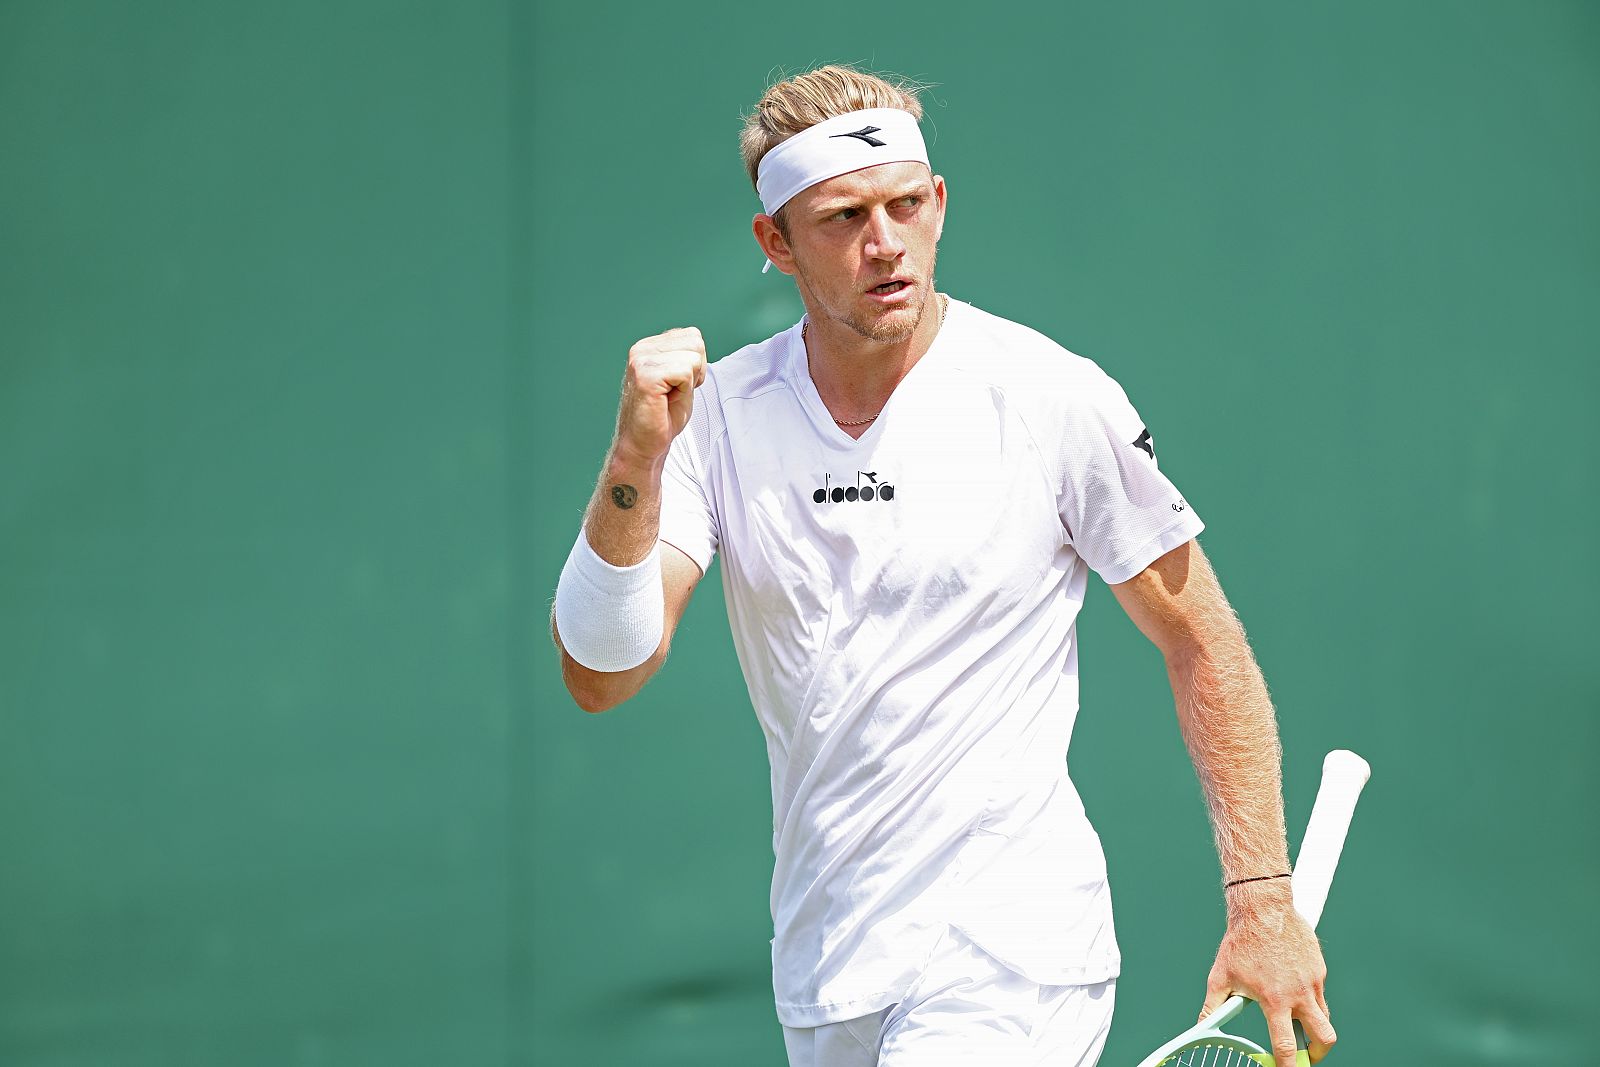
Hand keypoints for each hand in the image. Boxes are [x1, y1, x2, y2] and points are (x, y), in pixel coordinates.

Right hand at [615, 326, 706, 466]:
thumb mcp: (680, 378)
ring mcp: (641, 360)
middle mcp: (642, 348)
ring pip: (693, 357)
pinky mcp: (645, 376)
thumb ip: (686, 355)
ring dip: (689, 382)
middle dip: (695, 371)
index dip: (695, 365)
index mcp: (649, 346)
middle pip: (696, 343)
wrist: (643, 445)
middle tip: (675, 392)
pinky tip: (666, 401)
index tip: (677, 385)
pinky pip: (685, 372)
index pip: (693, 336)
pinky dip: (684, 390)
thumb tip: (697, 338)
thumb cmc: (663, 416)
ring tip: (670, 396)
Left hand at [1200, 884, 1336, 1065]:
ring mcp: (1313, 981)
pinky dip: (1310, 999)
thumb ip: (1214, 1005)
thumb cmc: (1241, 942)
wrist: (1264, 909)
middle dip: (1317, 1054)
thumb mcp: (1221, 976)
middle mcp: (1299, 994)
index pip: (1287, 1045)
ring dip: (1315, 1026)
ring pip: (1324, 1016)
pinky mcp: (1319, 969)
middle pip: (1324, 1038)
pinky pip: (1319, 993)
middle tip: (1307, 1056)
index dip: (1289, 1065)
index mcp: (1275, 1000)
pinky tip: (1293, 988)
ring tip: (1299, 1025)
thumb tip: (1201, 1024)